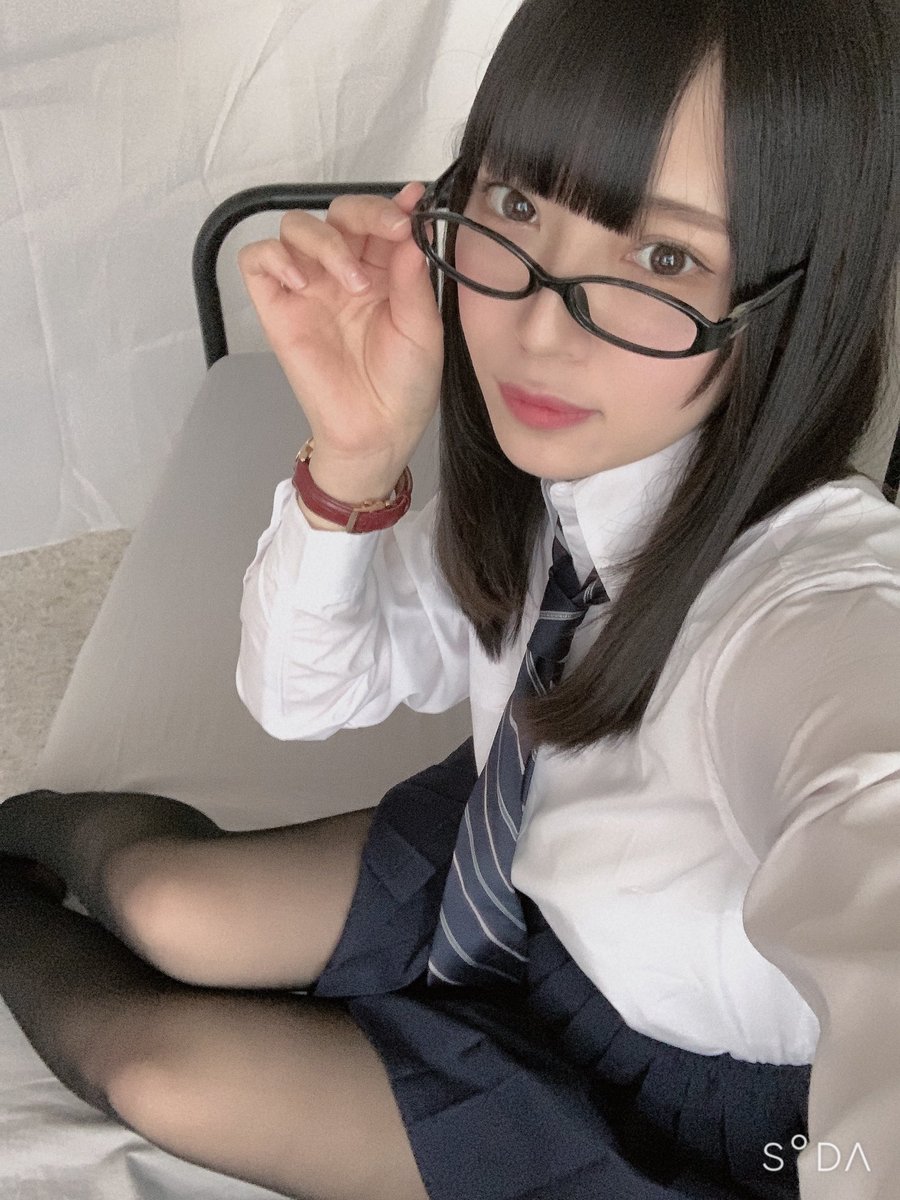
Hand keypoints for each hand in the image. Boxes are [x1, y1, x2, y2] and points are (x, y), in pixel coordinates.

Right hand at [237, 179, 443, 468]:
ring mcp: (308, 287)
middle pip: (337, 212)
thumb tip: (411, 228)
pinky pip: (257, 261)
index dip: (391, 205)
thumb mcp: (423, 327)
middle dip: (364, 213)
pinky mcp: (277, 308)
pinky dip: (275, 258)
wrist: (378, 430)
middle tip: (390, 233)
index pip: (377, 219)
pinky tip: (303, 282)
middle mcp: (343, 271)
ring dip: (325, 240)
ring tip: (350, 281)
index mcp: (382, 270)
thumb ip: (413, 277)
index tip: (412, 205)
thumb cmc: (405, 384)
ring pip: (296, 227)